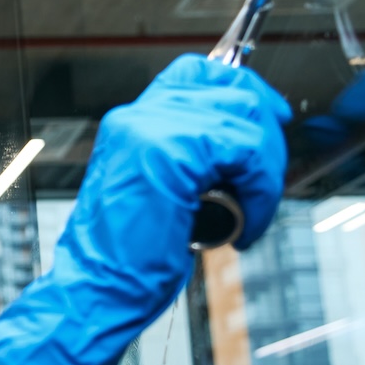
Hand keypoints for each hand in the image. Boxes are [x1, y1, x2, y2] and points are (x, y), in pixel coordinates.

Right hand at [0, 55, 289, 364]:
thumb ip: (187, 161)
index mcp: (130, 125)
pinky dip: (261, 189)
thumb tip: (239, 147)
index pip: (198, 72)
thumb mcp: (158, 194)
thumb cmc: (124, 261)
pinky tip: (245, 224)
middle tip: (265, 183)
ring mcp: (151, 131)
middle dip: (266, 134)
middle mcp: (137, 118)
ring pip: (246, 118)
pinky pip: (246, 150)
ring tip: (250, 213)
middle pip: (231, 88)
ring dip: (265, 170)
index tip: (268, 118)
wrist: (96, 292)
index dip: (241, 86)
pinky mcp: (172, 154)